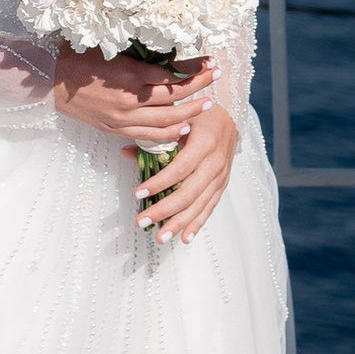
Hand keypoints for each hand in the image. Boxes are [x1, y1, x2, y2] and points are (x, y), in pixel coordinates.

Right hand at [52, 47, 211, 143]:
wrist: (49, 82)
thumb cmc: (78, 57)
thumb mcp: (111, 48)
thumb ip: (140, 56)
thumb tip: (171, 56)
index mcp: (127, 74)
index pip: (171, 74)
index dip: (194, 70)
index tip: (211, 62)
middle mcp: (128, 99)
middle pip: (174, 98)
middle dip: (199, 89)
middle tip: (217, 80)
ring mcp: (122, 118)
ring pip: (165, 121)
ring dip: (189, 113)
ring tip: (207, 105)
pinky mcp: (115, 129)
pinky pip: (148, 136)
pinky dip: (169, 133)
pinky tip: (183, 128)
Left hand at [138, 98, 239, 243]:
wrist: (228, 114)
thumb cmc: (198, 116)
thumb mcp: (177, 121)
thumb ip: (153, 138)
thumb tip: (125, 153)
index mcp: (204, 143)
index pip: (179, 168)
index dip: (159, 183)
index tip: (138, 194)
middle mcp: (215, 162)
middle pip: (188, 192)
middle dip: (164, 210)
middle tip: (141, 221)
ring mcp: (221, 176)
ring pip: (199, 205)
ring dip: (179, 223)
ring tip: (160, 237)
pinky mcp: (223, 184)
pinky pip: (210, 207)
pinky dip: (197, 224)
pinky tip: (185, 238)